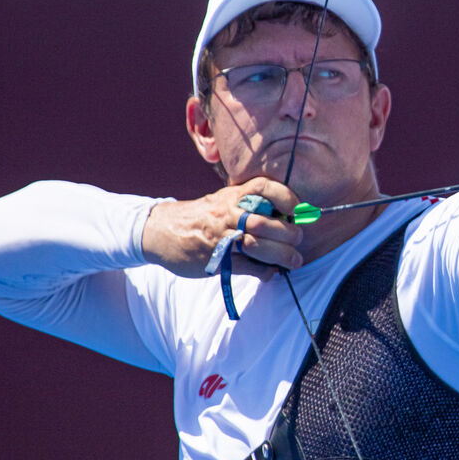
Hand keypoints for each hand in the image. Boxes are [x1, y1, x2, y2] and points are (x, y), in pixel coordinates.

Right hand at [141, 177, 303, 278]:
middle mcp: (227, 214)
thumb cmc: (199, 216)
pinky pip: (247, 267)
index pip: (263, 187)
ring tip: (293, 261)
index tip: (297, 209)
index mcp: (231, 196)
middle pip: (266, 223)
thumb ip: (249, 206)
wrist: (159, 231)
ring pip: (258, 246)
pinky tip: (269, 272)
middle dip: (289, 234)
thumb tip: (284, 219)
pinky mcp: (216, 260)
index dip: (285, 196)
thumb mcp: (222, 200)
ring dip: (282, 255)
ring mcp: (220, 238)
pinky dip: (264, 271)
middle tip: (298, 240)